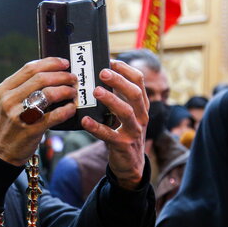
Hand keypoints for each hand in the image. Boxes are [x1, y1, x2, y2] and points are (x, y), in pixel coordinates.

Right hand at [0, 57, 76, 165]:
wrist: (1, 152)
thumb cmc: (10, 123)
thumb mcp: (8, 102)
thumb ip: (23, 87)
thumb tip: (52, 72)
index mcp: (4, 89)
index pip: (30, 68)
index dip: (51, 63)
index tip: (65, 63)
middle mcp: (10, 100)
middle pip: (41, 78)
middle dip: (62, 76)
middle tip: (73, 79)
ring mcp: (19, 115)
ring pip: (49, 94)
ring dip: (66, 91)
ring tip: (73, 92)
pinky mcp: (31, 130)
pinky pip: (54, 115)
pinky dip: (66, 110)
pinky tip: (71, 108)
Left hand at [81, 60, 148, 189]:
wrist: (130, 165)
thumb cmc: (124, 134)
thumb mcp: (126, 115)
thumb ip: (118, 97)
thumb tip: (102, 75)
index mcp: (142, 106)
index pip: (139, 82)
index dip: (126, 70)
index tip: (111, 61)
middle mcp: (141, 117)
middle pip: (135, 94)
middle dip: (119, 81)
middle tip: (102, 72)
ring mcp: (134, 132)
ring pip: (126, 112)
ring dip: (111, 100)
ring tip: (96, 91)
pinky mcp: (123, 146)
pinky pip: (110, 135)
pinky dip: (97, 127)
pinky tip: (85, 120)